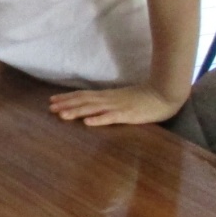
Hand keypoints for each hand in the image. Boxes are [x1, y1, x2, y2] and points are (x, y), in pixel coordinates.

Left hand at [48, 84, 184, 126]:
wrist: (165, 93)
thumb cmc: (145, 97)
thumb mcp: (123, 97)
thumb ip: (109, 101)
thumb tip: (94, 106)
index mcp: (107, 96)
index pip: (83, 96)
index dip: (67, 98)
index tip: (52, 100)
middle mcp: (109, 99)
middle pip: (84, 101)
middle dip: (66, 104)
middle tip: (50, 108)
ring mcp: (118, 107)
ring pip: (93, 109)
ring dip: (77, 111)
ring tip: (62, 115)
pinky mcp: (128, 114)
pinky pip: (111, 117)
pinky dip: (99, 119)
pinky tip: (88, 123)